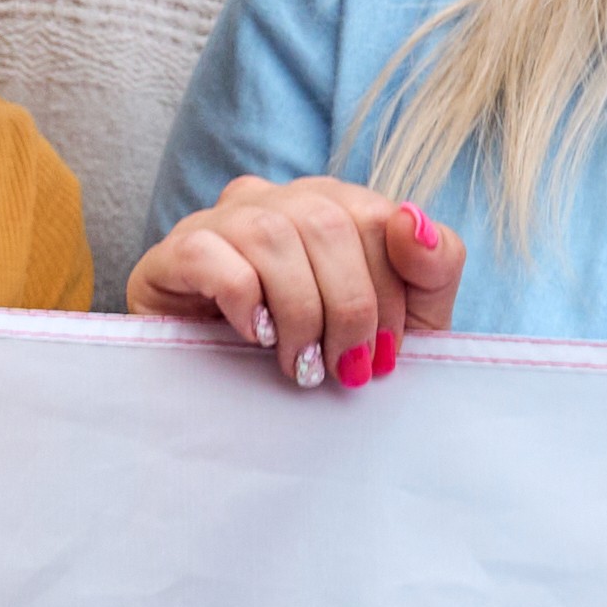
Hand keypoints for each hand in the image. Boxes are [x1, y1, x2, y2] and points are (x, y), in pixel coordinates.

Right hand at [130, 176, 456, 389]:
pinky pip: (210, 254)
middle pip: (327, 224)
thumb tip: (415, 221)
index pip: (376, 217)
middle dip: (348, 308)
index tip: (383, 354)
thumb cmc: (326, 355)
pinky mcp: (173, 254)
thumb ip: (434, 266)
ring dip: (299, 312)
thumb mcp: (408, 320)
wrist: (238, 406)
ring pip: (270, 235)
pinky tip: (255, 337)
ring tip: (302, 365)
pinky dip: (243, 301)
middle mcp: (276, 200)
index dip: (389, 292)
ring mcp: (220, 221)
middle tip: (346, 369)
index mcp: (333, 205)